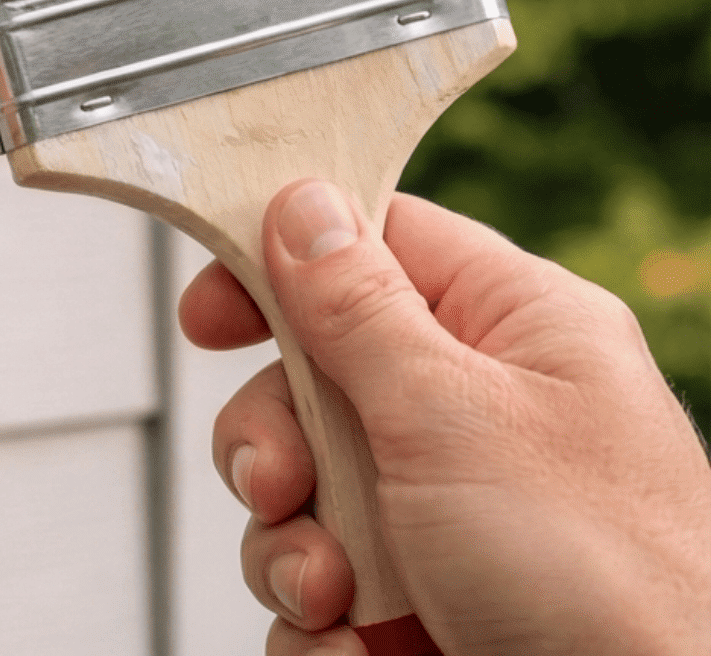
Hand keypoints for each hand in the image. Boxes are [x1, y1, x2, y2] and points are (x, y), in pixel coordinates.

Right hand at [181, 180, 710, 655]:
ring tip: (338, 593)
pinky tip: (357, 641)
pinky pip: (317, 583)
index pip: (374, 246)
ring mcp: (449, 511)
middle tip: (286, 484)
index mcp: (517, 330)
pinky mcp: (422, 595)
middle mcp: (481, 413)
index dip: (281, 264)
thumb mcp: (455, 416)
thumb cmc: (610, 581)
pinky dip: (317, 621)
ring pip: (301, 492)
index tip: (211, 312)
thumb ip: (358, 308)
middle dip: (275, 445)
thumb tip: (301, 207)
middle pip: (313, 380)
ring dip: (292, 549)